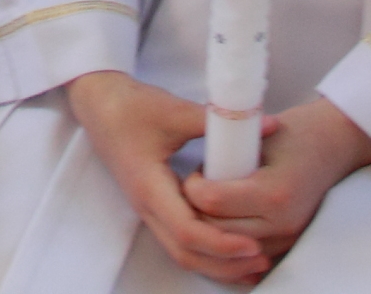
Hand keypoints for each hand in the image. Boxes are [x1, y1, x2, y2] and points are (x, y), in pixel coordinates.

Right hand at [67, 71, 269, 282]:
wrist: (99, 106)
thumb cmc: (132, 108)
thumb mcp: (175, 111)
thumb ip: (219, 121)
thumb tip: (270, 125)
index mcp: (150, 186)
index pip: (187, 230)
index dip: (221, 243)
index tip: (253, 244)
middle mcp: (147, 207)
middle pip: (185, 253)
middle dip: (224, 263)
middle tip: (263, 259)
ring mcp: (149, 210)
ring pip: (182, 253)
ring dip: (217, 264)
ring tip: (254, 264)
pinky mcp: (155, 208)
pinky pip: (180, 242)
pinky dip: (207, 254)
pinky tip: (233, 253)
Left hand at [181, 98, 370, 266]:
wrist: (335, 144)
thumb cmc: (297, 133)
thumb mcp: (258, 135)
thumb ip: (228, 156)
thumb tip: (196, 171)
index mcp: (273, 192)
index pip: (213, 201)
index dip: (193, 187)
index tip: (196, 172)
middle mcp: (282, 221)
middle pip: (217, 229)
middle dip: (197, 210)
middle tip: (194, 188)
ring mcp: (287, 236)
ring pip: (229, 245)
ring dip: (212, 226)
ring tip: (210, 200)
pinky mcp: (288, 243)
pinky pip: (246, 251)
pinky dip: (230, 237)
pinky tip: (225, 216)